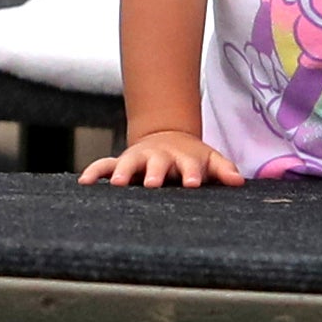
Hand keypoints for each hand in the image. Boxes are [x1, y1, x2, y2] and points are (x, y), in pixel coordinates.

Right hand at [82, 130, 245, 185]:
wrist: (167, 137)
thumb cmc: (191, 157)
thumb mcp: (210, 159)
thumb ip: (223, 169)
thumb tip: (238, 181)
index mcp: (183, 158)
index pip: (190, 166)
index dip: (192, 173)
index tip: (193, 183)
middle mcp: (159, 157)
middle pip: (157, 164)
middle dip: (155, 172)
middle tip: (154, 184)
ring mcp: (139, 158)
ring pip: (128, 162)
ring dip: (123, 172)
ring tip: (118, 184)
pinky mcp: (122, 162)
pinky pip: (104, 165)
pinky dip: (95, 172)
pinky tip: (84, 183)